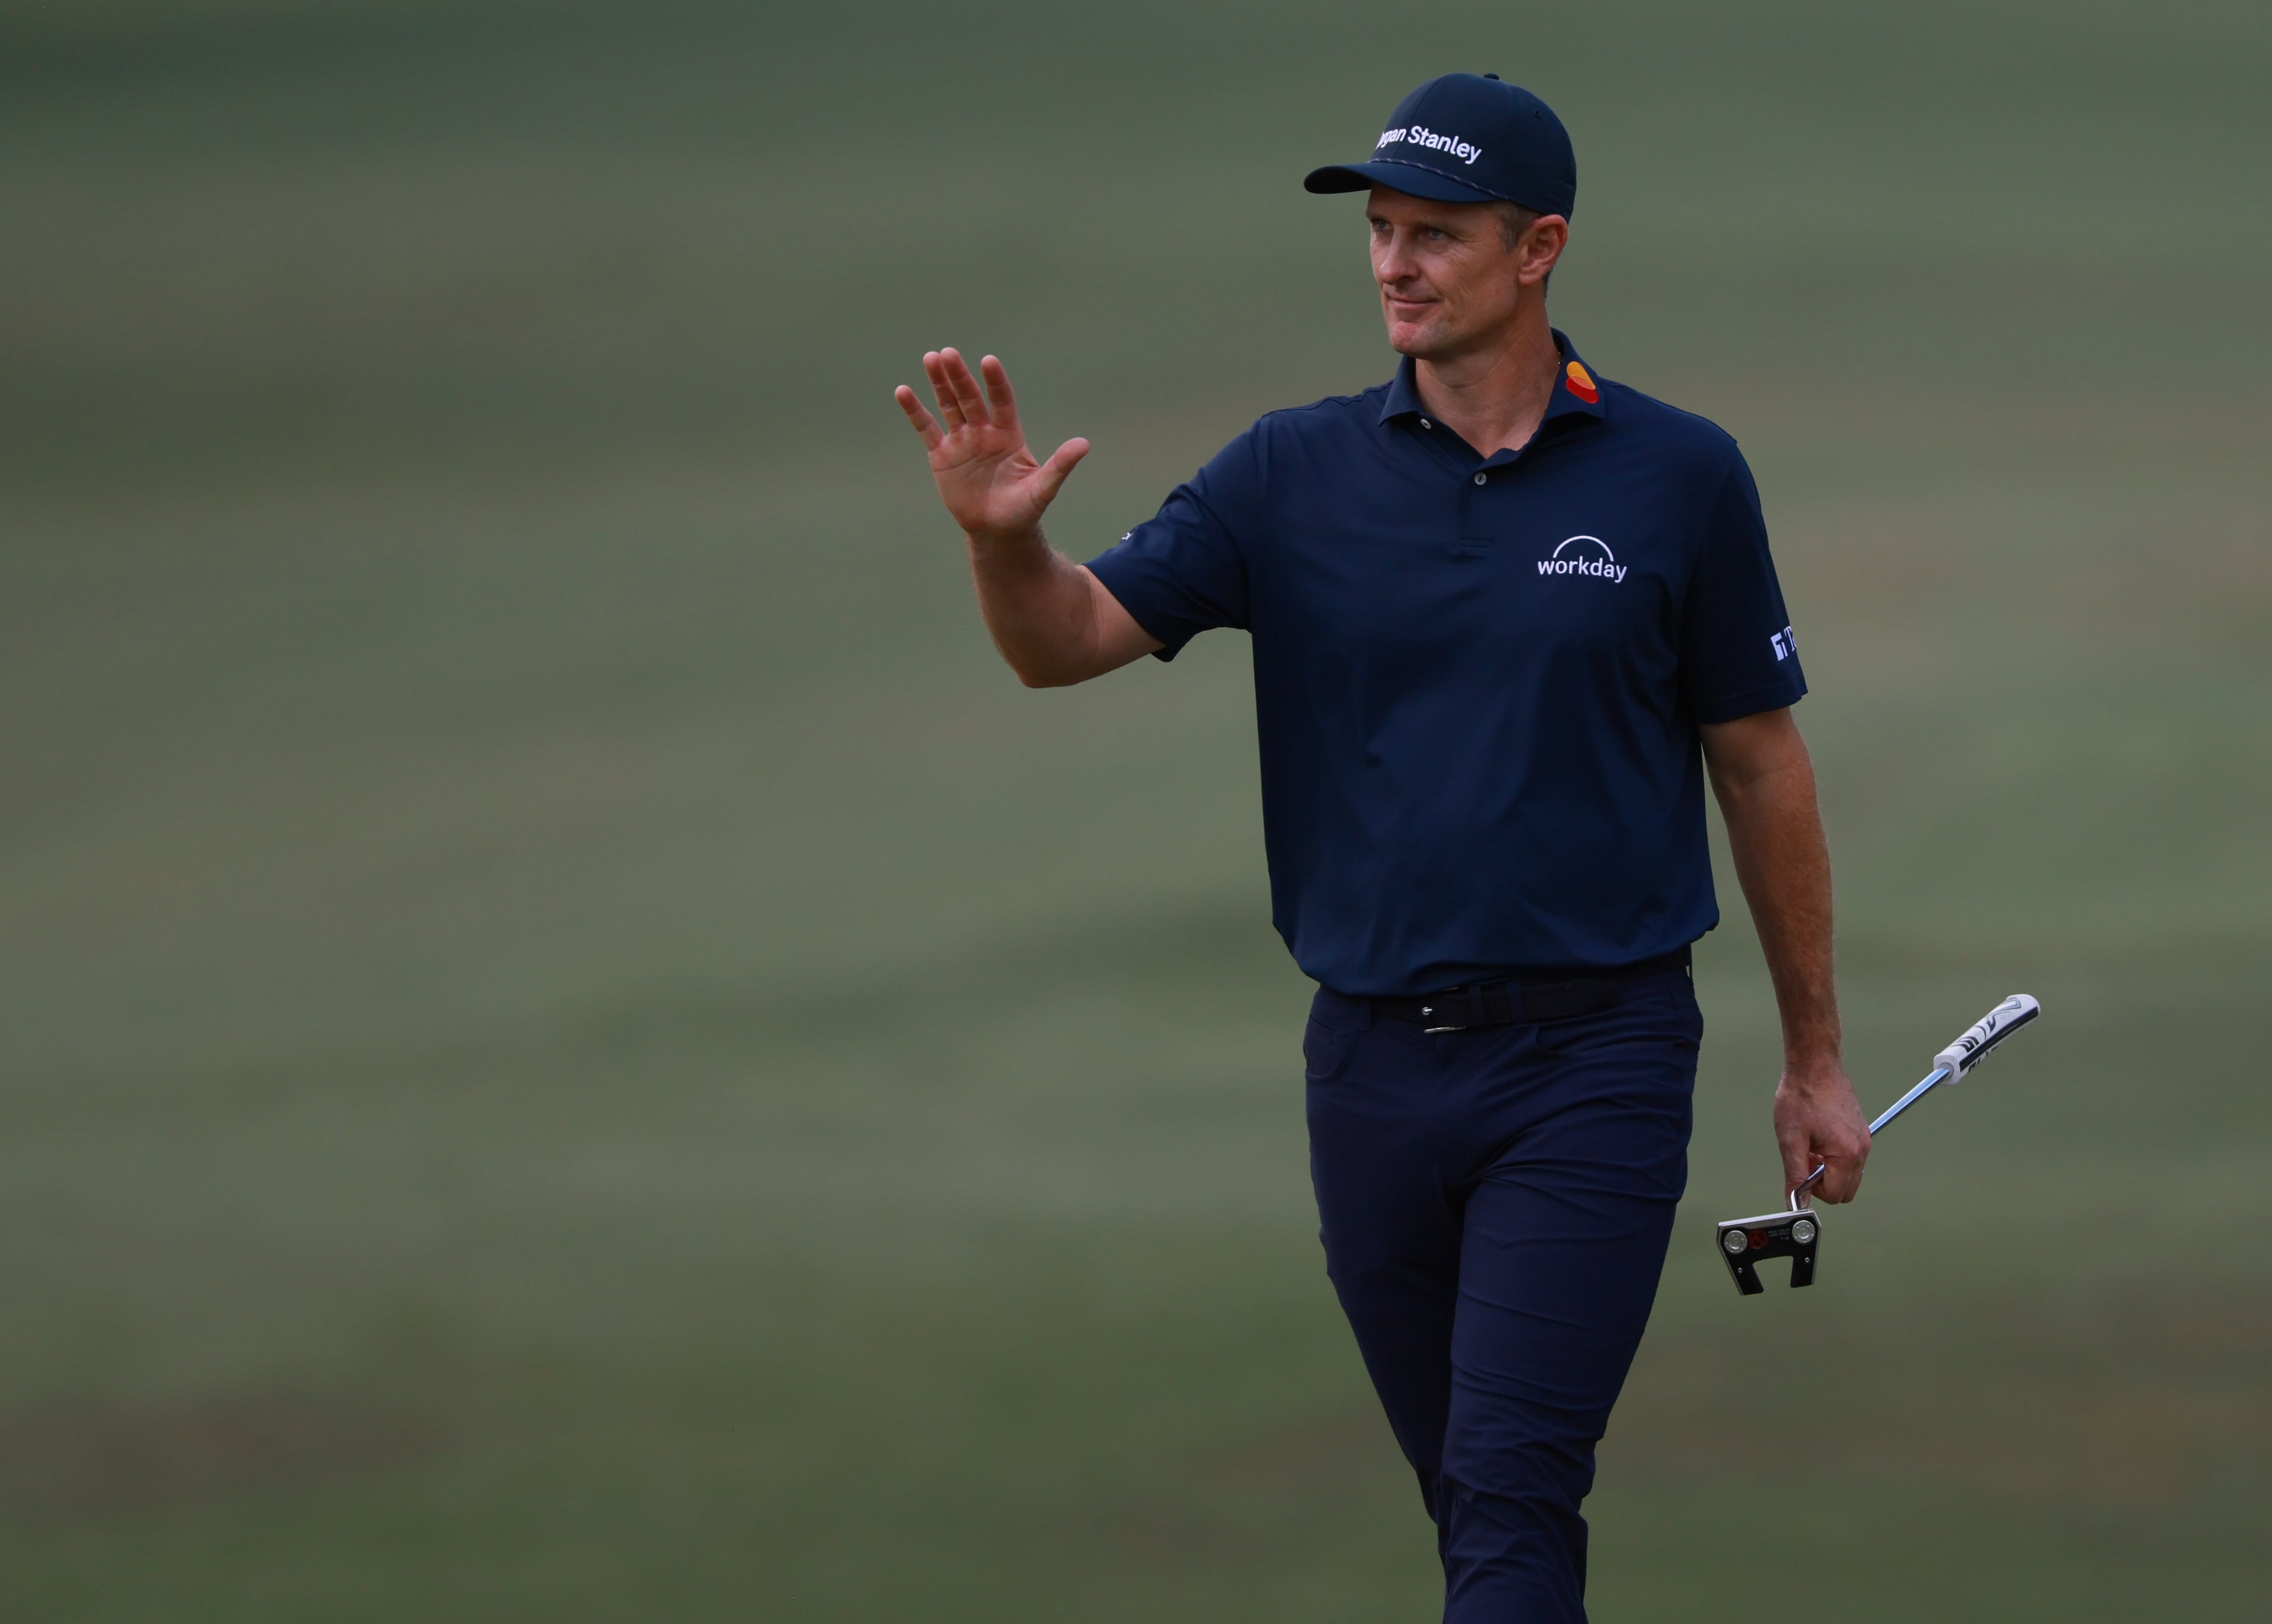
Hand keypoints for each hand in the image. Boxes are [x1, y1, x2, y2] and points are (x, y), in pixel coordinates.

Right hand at [894, 349, 1089, 543]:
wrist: (997, 531)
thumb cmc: (1023, 509)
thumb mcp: (1043, 488)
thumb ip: (1060, 465)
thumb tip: (1084, 444)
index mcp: (1008, 434)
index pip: (1001, 400)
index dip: (995, 382)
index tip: (988, 361)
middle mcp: (983, 431)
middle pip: (970, 397)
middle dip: (959, 376)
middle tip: (948, 354)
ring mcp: (961, 440)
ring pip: (949, 405)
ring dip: (940, 383)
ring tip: (931, 358)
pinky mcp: (941, 455)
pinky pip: (926, 428)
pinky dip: (915, 411)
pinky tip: (903, 391)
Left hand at [1774, 1057, 1870, 1203]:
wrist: (1815, 1064)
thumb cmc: (1802, 1095)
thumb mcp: (1791, 1139)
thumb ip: (1795, 1174)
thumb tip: (1796, 1201)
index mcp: (1847, 1154)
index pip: (1834, 1195)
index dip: (1813, 1190)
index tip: (1800, 1171)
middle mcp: (1862, 1149)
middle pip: (1846, 1189)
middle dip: (1823, 1183)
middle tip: (1804, 1160)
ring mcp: (1864, 1139)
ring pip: (1849, 1174)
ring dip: (1828, 1170)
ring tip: (1809, 1147)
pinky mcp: (1861, 1131)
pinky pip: (1851, 1158)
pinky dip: (1834, 1157)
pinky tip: (1817, 1138)